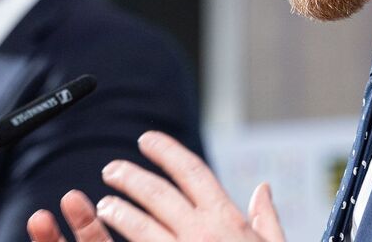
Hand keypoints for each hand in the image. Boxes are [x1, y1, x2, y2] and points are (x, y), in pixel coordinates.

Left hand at [26, 131, 284, 241]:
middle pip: (158, 193)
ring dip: (118, 210)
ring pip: (139, 224)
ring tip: (105, 205)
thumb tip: (262, 189)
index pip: (192, 172)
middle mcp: (204, 233)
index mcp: (229, 221)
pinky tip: (108, 237)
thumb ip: (266, 219)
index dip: (167, 152)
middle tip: (112, 170)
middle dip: (130, 176)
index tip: (147, 141)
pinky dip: (120, 240)